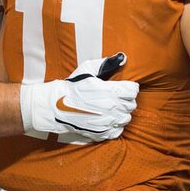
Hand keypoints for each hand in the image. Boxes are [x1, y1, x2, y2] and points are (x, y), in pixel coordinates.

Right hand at [20, 53, 138, 140]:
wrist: (56, 106)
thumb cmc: (72, 86)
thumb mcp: (87, 69)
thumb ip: (106, 63)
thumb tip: (122, 57)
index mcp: (110, 91)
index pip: (133, 90)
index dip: (130, 87)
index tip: (124, 87)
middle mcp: (112, 107)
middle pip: (132, 104)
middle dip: (126, 100)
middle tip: (117, 97)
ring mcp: (107, 122)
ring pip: (126, 118)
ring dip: (122, 113)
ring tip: (112, 108)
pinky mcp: (102, 133)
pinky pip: (118, 131)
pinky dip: (116, 126)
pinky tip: (108, 119)